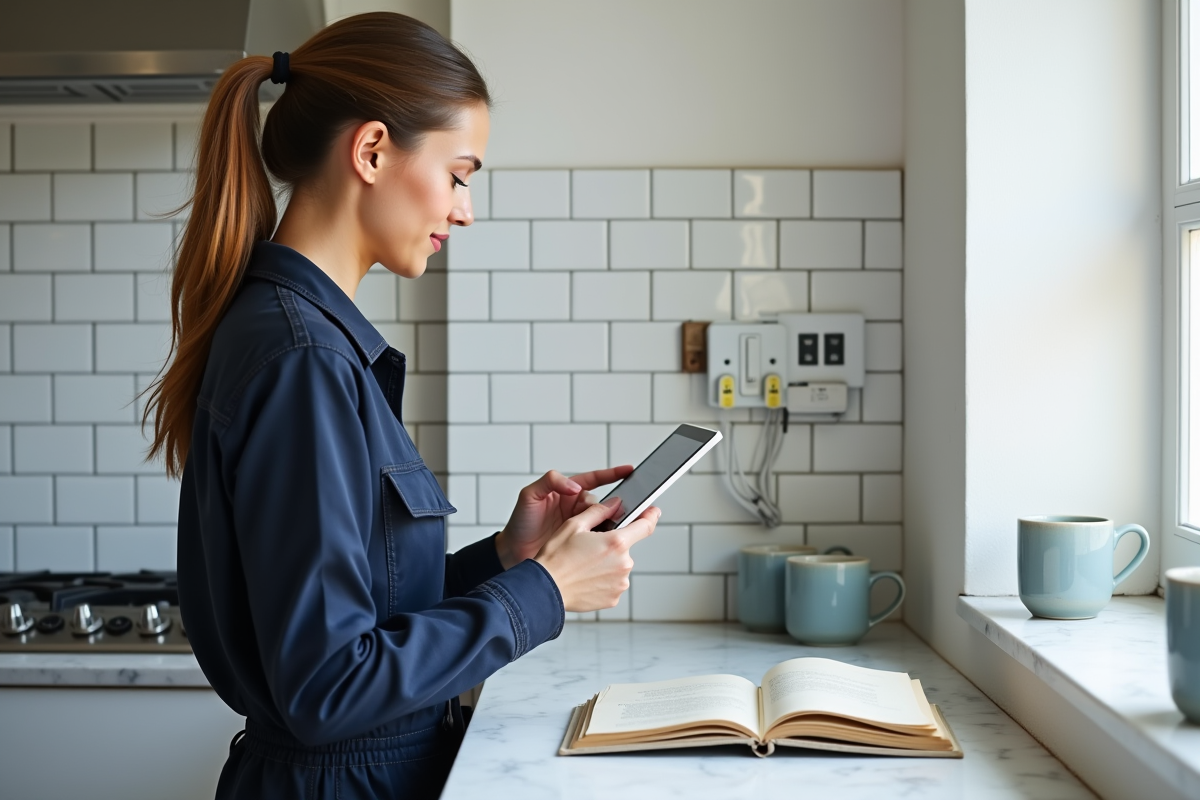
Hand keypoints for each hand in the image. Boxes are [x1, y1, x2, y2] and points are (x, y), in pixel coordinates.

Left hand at [495, 466, 633, 568]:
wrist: (513, 552)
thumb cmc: (520, 522)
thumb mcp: (530, 495)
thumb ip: (550, 481)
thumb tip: (574, 486)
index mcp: (567, 491)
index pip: (594, 479)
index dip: (612, 474)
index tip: (629, 470)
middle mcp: (577, 507)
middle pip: (602, 502)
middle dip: (612, 504)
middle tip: (618, 509)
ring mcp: (580, 526)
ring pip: (603, 520)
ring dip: (609, 522)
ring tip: (611, 526)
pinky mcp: (581, 543)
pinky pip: (598, 538)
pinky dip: (604, 538)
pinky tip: (605, 540)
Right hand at [535, 501, 659, 611]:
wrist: (544, 590)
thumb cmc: (556, 558)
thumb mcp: (574, 525)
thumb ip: (599, 512)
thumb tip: (615, 504)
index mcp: (616, 542)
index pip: (645, 526)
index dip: (650, 516)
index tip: (653, 512)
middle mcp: (623, 564)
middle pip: (626, 547)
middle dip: (612, 545)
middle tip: (589, 548)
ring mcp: (620, 583)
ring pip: (619, 566)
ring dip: (607, 563)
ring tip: (584, 565)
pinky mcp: (614, 598)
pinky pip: (613, 583)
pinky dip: (603, 579)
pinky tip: (586, 578)